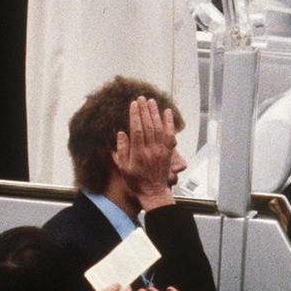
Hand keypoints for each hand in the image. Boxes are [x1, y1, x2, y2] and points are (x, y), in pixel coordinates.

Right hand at [113, 95, 178, 209]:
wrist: (154, 193)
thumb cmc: (136, 181)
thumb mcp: (123, 169)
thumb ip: (121, 151)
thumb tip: (121, 133)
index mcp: (138, 153)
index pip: (137, 130)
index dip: (135, 115)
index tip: (134, 104)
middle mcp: (151, 150)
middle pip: (148, 125)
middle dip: (144, 110)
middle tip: (142, 98)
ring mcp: (161, 150)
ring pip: (159, 128)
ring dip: (155, 113)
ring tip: (151, 101)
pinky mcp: (168, 152)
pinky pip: (170, 135)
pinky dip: (169, 123)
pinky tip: (167, 112)